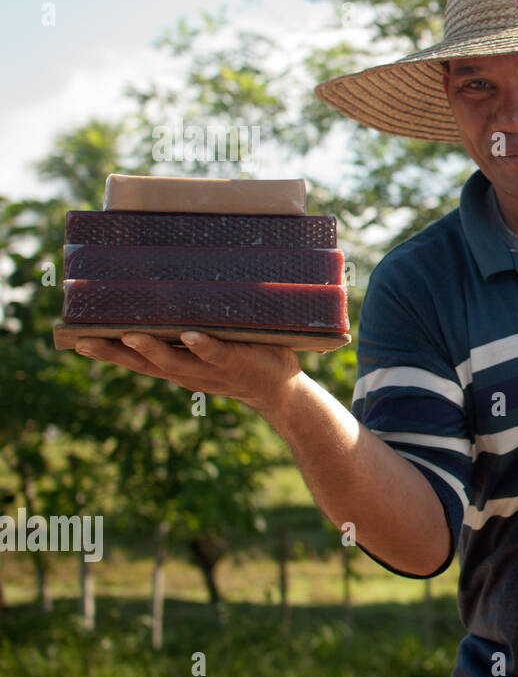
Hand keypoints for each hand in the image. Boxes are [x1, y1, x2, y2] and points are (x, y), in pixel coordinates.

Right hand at [74, 331, 301, 415]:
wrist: (280, 389)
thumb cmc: (242, 357)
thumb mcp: (210, 344)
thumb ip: (191, 325)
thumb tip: (171, 288)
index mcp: (177, 366)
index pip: (135, 360)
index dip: (107, 352)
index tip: (78, 339)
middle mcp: (187, 371)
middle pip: (144, 364)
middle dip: (114, 353)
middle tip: (85, 340)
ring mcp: (210, 368)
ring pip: (175, 361)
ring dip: (153, 349)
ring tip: (130, 336)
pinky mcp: (236, 360)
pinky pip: (217, 352)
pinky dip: (203, 345)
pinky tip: (191, 336)